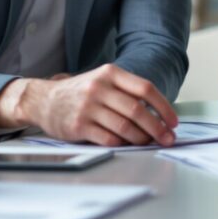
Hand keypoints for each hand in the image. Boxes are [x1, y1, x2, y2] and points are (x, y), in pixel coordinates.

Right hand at [0, 64, 178, 145]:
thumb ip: (127, 92)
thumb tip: (159, 115)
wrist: (44, 100)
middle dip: (157, 128)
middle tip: (167, 138)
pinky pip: (109, 139)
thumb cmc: (80, 93)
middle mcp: (98, 88)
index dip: (163, 107)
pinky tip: (128, 145)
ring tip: (149, 143)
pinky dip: (123, 144)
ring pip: (125, 127)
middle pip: (137, 110)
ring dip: (142, 139)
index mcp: (109, 73)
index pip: (145, 89)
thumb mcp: (102, 81)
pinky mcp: (79, 126)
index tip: (173, 121)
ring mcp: (88, 107)